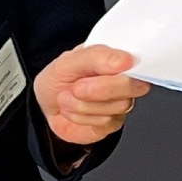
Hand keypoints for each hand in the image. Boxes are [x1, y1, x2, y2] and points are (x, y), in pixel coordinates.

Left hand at [34, 44, 149, 145]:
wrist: (44, 107)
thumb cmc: (58, 79)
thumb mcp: (67, 62)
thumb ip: (96, 57)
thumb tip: (124, 60)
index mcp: (117, 58)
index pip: (138, 60)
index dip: (128, 65)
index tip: (115, 66)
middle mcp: (123, 80)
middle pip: (134, 85)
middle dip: (102, 88)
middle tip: (77, 87)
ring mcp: (120, 102)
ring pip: (119, 106)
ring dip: (84, 104)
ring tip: (67, 97)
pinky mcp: (113, 123)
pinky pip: (106, 122)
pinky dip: (82, 117)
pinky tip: (72, 110)